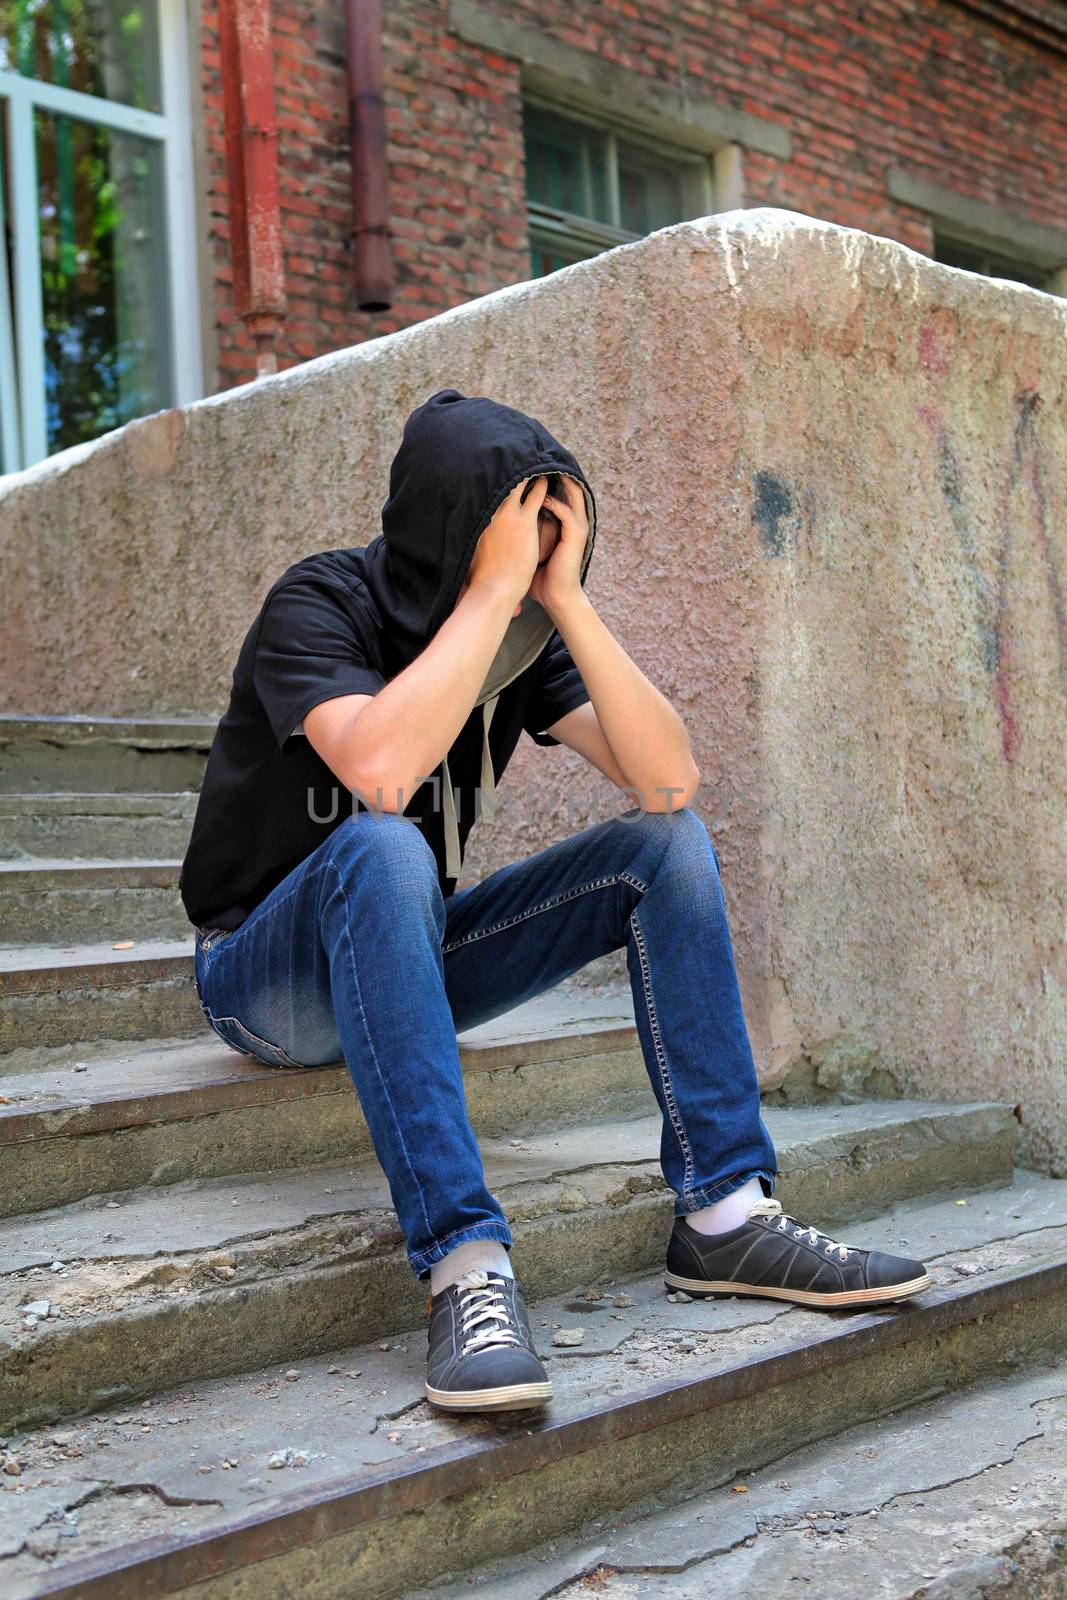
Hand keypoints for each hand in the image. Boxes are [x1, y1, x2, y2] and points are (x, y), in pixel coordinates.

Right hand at [464, 475, 546, 606]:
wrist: (494, 588)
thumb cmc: (483, 577)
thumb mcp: (471, 552)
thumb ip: (473, 539)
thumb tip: (467, 542)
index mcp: (480, 518)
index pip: (488, 491)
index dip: (495, 478)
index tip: (499, 468)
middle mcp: (491, 512)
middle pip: (502, 482)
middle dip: (511, 469)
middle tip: (519, 457)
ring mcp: (508, 515)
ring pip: (520, 484)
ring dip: (528, 474)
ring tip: (537, 464)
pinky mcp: (524, 521)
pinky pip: (537, 495)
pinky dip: (542, 484)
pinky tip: (547, 477)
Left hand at [527, 474, 588, 615]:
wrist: (556, 596)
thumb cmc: (539, 575)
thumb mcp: (527, 547)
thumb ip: (519, 532)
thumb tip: (496, 522)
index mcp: (563, 522)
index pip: (558, 492)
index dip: (544, 479)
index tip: (528, 467)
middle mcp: (573, 521)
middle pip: (568, 488)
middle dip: (552, 473)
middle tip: (535, 460)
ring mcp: (577, 528)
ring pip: (572, 495)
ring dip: (557, 482)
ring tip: (540, 471)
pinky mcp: (575, 536)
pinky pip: (566, 513)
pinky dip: (554, 503)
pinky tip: (541, 498)